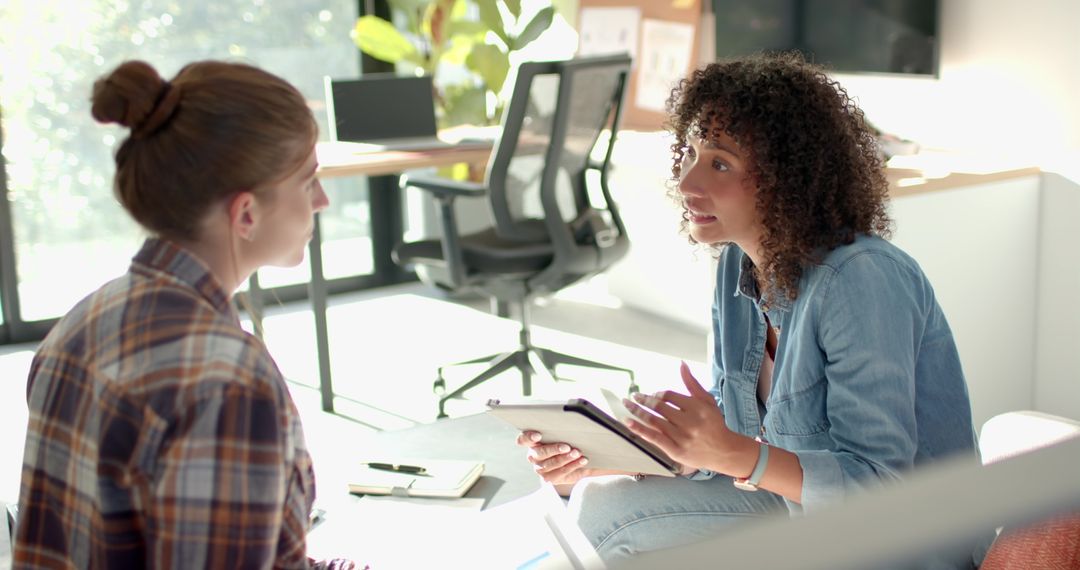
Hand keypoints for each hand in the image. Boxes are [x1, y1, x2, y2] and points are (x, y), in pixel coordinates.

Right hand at [515, 430, 592, 487]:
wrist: (571, 463)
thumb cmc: (565, 442)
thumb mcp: (563, 435)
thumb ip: (562, 429)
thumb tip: (577, 421)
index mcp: (532, 442)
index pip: (523, 439)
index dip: (528, 437)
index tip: (538, 435)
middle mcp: (533, 456)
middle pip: (539, 453)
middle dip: (554, 449)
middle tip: (567, 446)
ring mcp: (540, 469)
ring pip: (550, 465)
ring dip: (565, 459)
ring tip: (577, 453)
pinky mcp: (550, 478)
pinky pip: (561, 473)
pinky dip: (573, 466)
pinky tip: (582, 460)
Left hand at [623, 362, 738, 473]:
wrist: (725, 452)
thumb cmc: (714, 424)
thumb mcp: (707, 401)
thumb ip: (692, 383)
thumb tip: (681, 364)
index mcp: (697, 407)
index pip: (669, 396)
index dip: (658, 394)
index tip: (651, 396)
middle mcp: (689, 421)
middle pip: (659, 407)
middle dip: (643, 400)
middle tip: (633, 397)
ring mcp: (682, 437)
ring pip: (653, 420)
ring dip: (637, 411)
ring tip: (627, 405)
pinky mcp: (676, 451)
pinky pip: (653, 438)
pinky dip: (638, 429)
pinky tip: (628, 422)